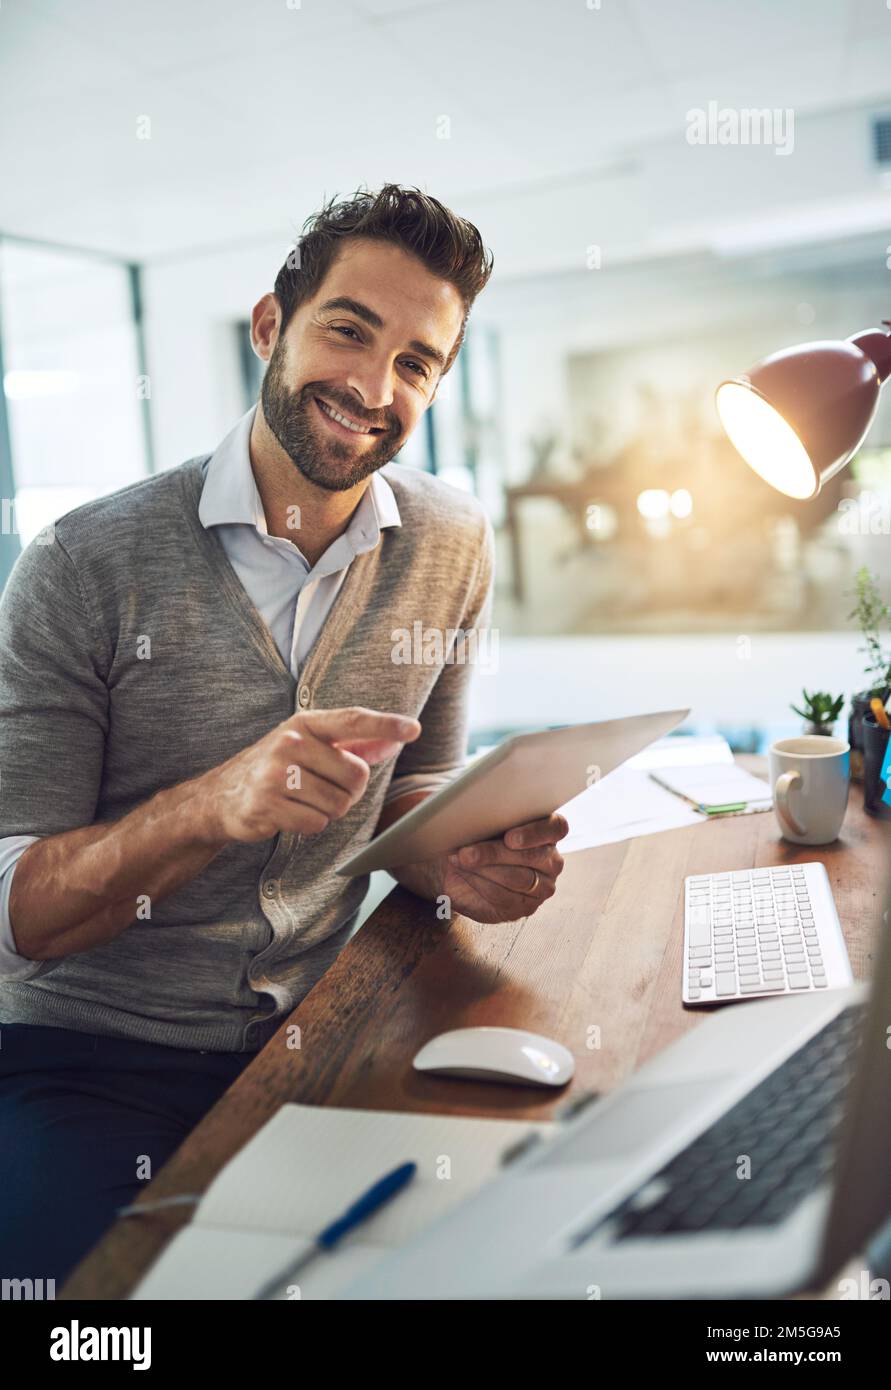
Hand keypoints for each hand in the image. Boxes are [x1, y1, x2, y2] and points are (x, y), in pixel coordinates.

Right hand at [199, 706, 420, 843]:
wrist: (220, 797)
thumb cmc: (276, 768)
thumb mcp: (310, 746)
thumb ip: (354, 743)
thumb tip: (395, 738)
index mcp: (304, 724)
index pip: (353, 720)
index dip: (385, 724)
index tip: (413, 729)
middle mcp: (290, 743)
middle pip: (356, 776)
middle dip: (348, 791)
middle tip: (321, 788)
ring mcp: (276, 774)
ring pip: (338, 804)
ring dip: (327, 810)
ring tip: (301, 800)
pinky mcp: (268, 805)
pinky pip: (316, 823)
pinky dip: (309, 824)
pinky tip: (288, 813)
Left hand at [432, 812, 567, 923]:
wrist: (458, 864)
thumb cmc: (475, 835)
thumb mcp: (481, 820)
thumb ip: (489, 814)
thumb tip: (475, 812)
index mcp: (548, 831)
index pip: (556, 827)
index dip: (534, 833)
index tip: (509, 838)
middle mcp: (551, 860)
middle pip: (532, 855)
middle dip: (496, 853)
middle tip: (467, 852)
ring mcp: (542, 886)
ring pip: (518, 878)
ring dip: (484, 869)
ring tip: (460, 860)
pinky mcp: (524, 907)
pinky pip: (504, 897)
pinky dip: (480, 884)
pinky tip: (465, 874)